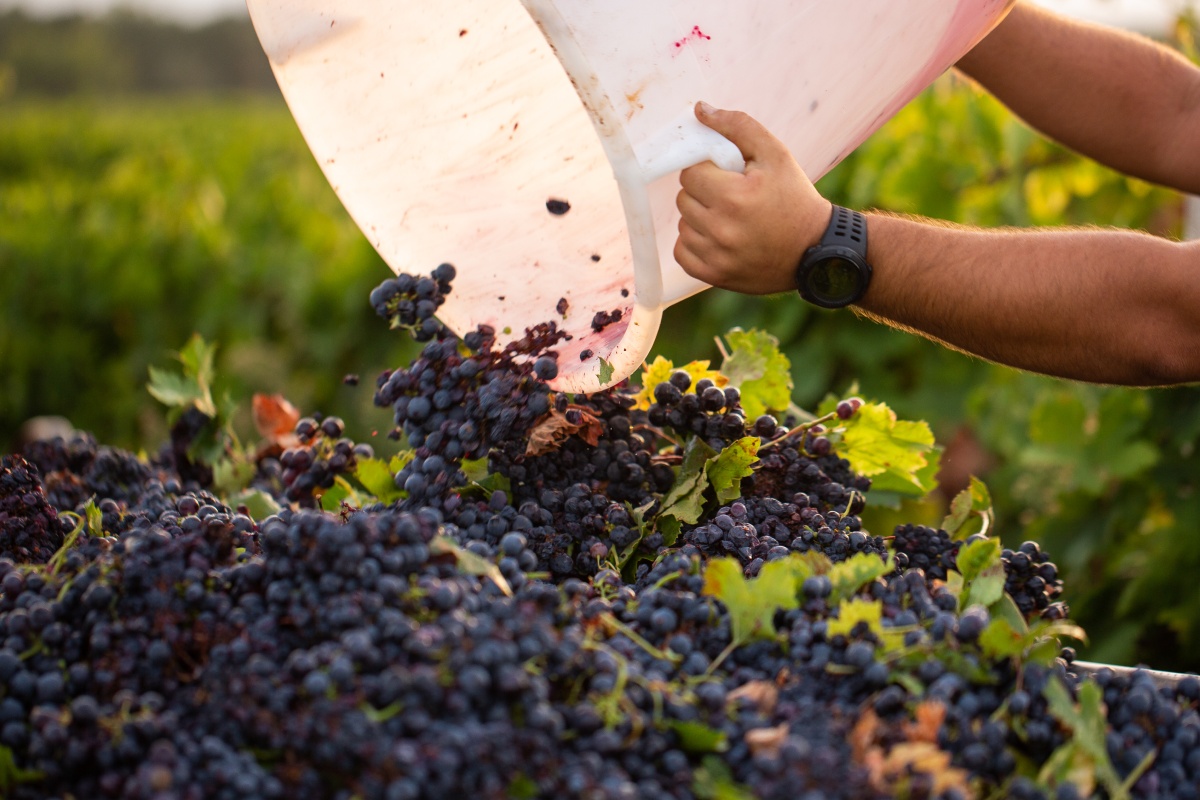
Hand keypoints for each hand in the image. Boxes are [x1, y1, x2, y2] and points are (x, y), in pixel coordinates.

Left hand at [674, 102, 831, 294]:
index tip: (726, 176)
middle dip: (703, 192)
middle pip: (684, 199)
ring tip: (728, 218)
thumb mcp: (775, 154)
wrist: (815, 250)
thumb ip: (738, 127)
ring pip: (683, 225)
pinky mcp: (714, 276)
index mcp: (734, 196)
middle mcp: (722, 229)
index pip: (690, 173)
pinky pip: (682, 252)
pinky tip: (718, 238)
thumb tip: (700, 110)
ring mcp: (717, 256)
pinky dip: (694, 243)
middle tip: (729, 196)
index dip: (707, 170)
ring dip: (699, 218)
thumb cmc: (795, 197)